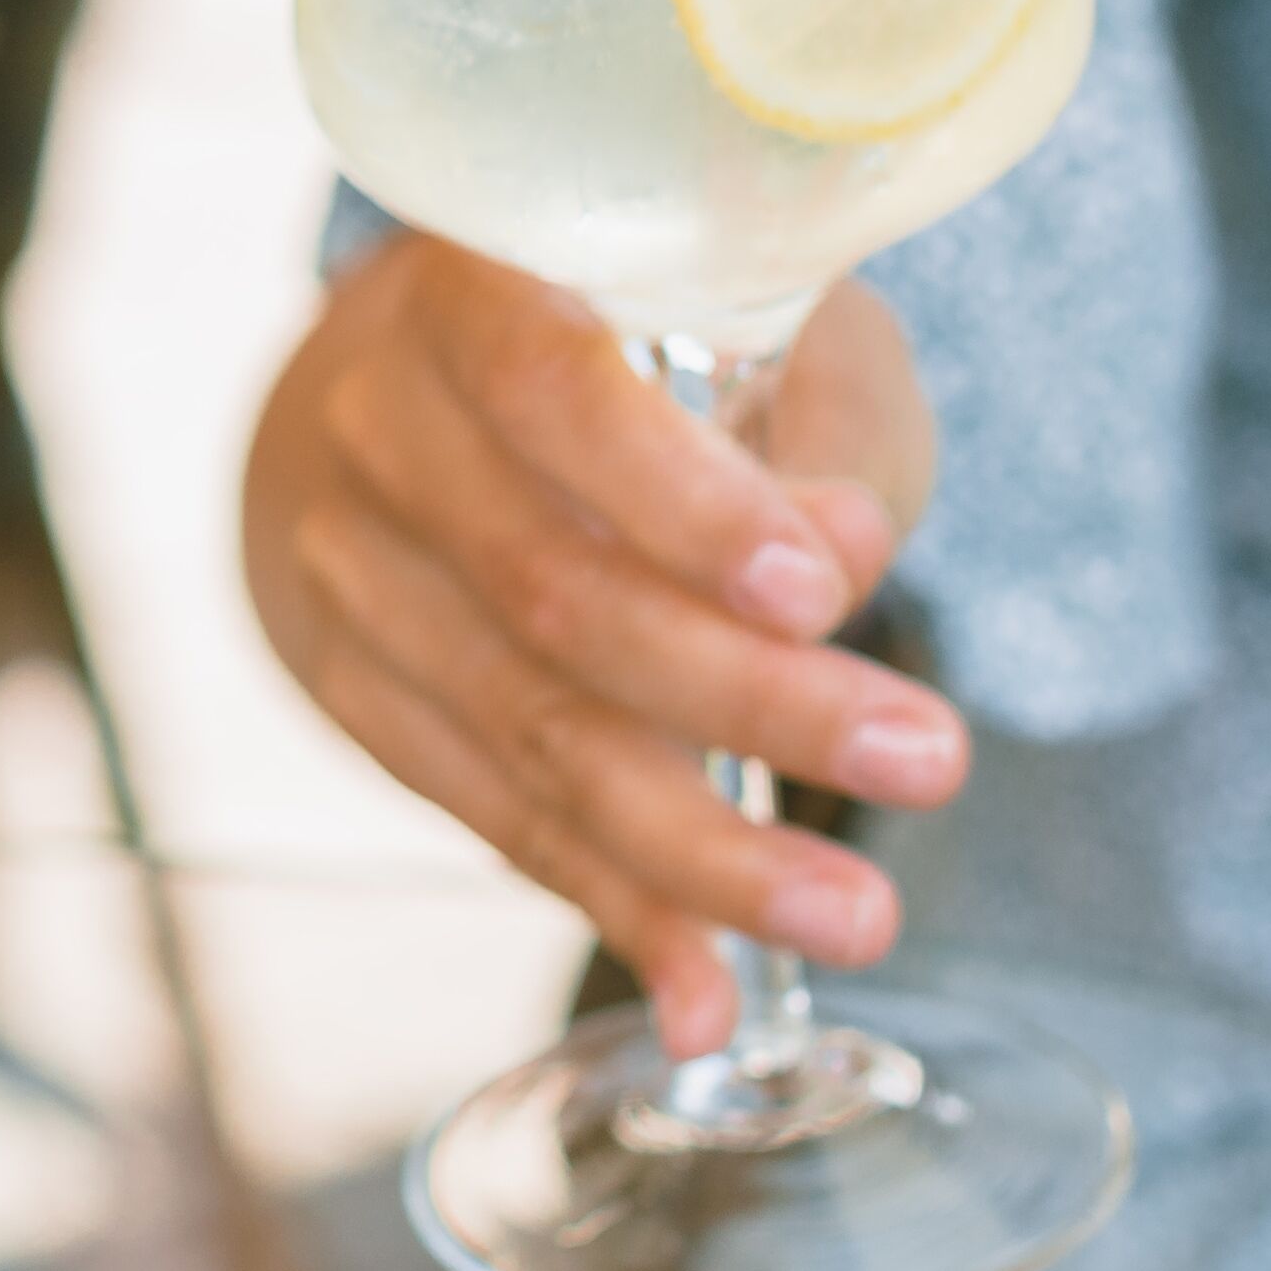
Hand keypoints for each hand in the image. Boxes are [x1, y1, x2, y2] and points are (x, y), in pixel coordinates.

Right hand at [239, 233, 971, 1056]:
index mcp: (467, 280)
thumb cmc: (630, 331)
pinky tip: (708, 991)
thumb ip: (808, 426)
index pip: (553, 391)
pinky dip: (612, 906)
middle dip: (751, 699)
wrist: (398, 380)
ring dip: (700, 848)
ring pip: (525, 732)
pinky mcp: (353, 691)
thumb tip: (843, 559)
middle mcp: (376, 420)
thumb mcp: (750, 312)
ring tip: (853, 917)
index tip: (820, 591)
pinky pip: (490, 817)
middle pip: (553, 591)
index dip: (680, 500)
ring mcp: (344, 566)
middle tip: (926, 760)